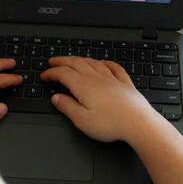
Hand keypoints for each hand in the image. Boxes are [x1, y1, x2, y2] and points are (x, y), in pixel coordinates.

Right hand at [40, 56, 160, 143]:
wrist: (138, 123)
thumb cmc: (111, 124)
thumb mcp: (82, 120)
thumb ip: (67, 107)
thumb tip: (56, 98)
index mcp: (84, 86)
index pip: (63, 74)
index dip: (51, 73)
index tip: (44, 75)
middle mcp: (97, 78)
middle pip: (76, 63)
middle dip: (62, 61)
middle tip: (53, 61)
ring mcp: (112, 79)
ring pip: (93, 63)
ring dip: (80, 59)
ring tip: (73, 60)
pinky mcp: (125, 83)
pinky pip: (113, 67)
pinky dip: (105, 63)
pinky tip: (103, 63)